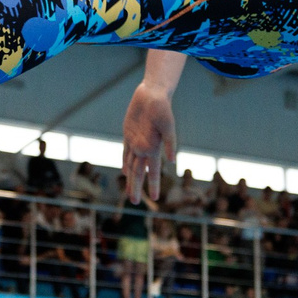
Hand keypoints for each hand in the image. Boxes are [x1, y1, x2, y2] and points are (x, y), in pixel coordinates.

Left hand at [121, 83, 176, 203]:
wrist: (152, 94)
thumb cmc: (162, 108)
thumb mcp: (168, 125)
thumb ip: (170, 143)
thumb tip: (172, 160)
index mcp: (154, 148)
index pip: (152, 172)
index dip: (152, 185)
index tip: (154, 199)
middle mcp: (144, 148)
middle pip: (138, 172)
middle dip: (136, 187)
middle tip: (134, 202)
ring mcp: (135, 142)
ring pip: (131, 165)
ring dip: (130, 179)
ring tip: (130, 192)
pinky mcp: (129, 134)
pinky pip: (126, 151)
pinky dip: (125, 162)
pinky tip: (125, 170)